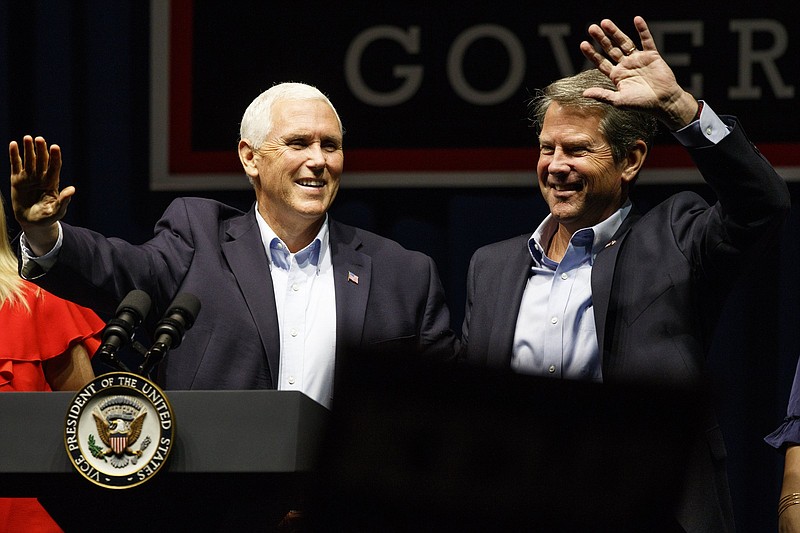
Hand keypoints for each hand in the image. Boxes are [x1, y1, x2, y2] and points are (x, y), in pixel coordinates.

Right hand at [9, 135, 73, 252]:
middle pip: (42, 160)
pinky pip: (15, 165)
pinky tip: (13, 144)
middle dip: (41, 150)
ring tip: (27, 138)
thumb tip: (72, 189)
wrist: (31, 222)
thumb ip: (63, 201)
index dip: (55, 157)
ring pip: (29, 160)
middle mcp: (41, 177)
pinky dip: (14, 155)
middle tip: (40, 139)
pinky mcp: (17, 179)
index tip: (55, 147)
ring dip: (28, 149)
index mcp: (52, 183)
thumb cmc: (47, 217)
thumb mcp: (56, 211)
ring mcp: (29, 177)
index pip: (54, 167)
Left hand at [579, 16, 698, 129]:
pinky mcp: (652, 55)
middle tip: (591, 28)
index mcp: (616, 76)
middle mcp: (626, 65)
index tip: (583, 44)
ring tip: (605, 22)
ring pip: (625, 42)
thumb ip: (602, 95)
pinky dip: (642, 30)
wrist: (663, 102)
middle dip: (601, 39)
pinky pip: (646, 40)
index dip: (592, 53)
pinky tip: (637, 19)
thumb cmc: (641, 104)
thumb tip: (584, 93)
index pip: (601, 62)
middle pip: (610, 49)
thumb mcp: (618, 101)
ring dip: (615, 32)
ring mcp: (638, 59)